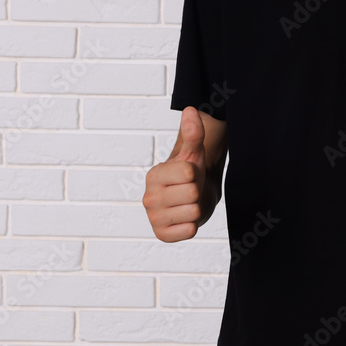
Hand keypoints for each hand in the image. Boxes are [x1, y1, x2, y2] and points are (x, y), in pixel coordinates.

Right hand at [143, 106, 207, 241]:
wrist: (193, 199)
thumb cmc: (191, 174)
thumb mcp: (195, 152)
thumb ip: (193, 132)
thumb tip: (191, 110)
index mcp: (154, 175)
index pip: (189, 173)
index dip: (196, 173)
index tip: (188, 175)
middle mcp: (149, 197)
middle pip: (192, 193)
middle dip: (196, 192)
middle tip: (189, 192)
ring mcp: (153, 217)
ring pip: (193, 212)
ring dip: (196, 209)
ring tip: (187, 204)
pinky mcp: (162, 235)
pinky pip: (188, 231)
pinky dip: (192, 226)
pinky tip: (185, 219)